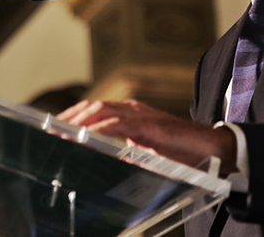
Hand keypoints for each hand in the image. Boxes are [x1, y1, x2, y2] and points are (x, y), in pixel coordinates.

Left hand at [58, 99, 237, 176]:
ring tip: (62, 131)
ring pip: (101, 110)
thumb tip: (112, 156)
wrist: (211, 147)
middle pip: (93, 106)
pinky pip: (118, 123)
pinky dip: (99, 128)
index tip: (58, 126)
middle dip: (70, 116)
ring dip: (79, 120)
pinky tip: (86, 135)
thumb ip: (129, 148)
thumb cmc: (181, 150)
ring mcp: (141, 114)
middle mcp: (134, 109)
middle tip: (52, 128)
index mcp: (132, 113)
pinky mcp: (149, 125)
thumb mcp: (147, 149)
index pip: (96, 109)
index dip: (75, 115)